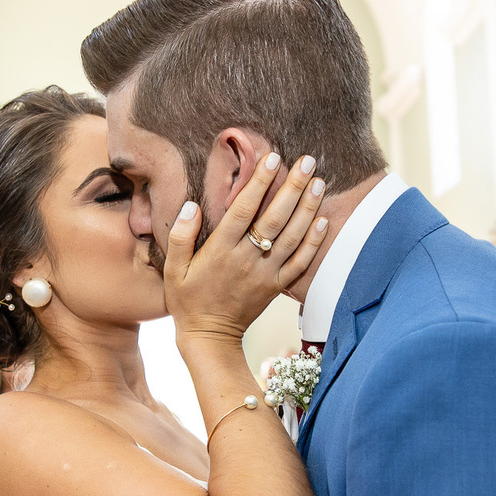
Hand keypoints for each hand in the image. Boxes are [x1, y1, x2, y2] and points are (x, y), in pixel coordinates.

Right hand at [165, 152, 327, 344]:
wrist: (210, 337)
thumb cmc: (188, 300)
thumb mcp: (172, 269)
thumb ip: (179, 236)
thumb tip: (191, 205)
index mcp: (220, 250)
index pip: (244, 209)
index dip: (259, 182)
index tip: (272, 158)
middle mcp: (247, 259)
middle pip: (275, 218)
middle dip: (293, 187)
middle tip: (308, 161)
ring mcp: (265, 274)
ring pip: (292, 237)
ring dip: (308, 208)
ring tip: (320, 182)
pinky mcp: (276, 286)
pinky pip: (300, 263)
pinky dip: (313, 242)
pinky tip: (323, 220)